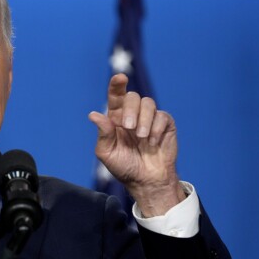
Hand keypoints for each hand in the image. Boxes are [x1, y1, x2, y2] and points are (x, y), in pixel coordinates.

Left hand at [88, 73, 184, 216]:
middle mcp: (133, 116)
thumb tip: (93, 114)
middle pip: (133, 97)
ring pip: (148, 103)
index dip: (117, 85)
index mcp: (116, 119)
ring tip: (141, 137)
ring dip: (144, 120)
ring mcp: (150, 119)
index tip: (120, 77)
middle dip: (131, 110)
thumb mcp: (107, 153)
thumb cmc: (124, 167)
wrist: (146, 181)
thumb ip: (103, 133)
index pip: (116, 97)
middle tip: (129, 128)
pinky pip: (162, 116)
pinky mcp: (165, 125)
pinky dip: (156, 129)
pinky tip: (152, 143)